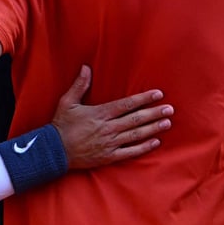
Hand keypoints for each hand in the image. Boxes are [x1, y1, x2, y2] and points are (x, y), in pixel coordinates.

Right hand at [51, 65, 172, 169]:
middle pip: (136, 119)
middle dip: (154, 113)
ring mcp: (110, 143)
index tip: (158, 94)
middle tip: (170, 109)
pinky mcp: (109, 156)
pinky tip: (155, 142)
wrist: (54, 151)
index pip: (127, 104)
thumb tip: (86, 68)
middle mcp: (108, 128)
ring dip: (153, 128)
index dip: (144, 99)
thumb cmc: (61, 125)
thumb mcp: (67, 102)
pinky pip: (130, 152)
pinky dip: (143, 147)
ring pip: (136, 134)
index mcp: (100, 113)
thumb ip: (79, 85)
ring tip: (167, 123)